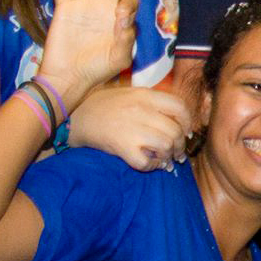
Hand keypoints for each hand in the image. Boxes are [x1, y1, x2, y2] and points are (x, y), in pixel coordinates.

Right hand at [37, 0, 139, 109]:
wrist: (69, 77)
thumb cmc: (98, 69)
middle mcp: (103, 6)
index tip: (121, 12)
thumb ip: (127, 37)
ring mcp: (84, 5)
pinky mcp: (65, 9)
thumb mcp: (120, 57)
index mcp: (121, 16)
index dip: (129, 1)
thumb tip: (124, 13)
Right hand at [65, 86, 191, 169]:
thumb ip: (152, 102)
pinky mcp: (121, 147)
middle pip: (175, 130)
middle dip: (181, 145)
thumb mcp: (129, 94)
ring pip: (166, 145)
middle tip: (178, 152)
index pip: (179, 107)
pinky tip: (152, 165)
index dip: (188, 121)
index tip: (187, 131)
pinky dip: (152, 166)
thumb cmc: (101, 106)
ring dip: (169, 156)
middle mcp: (140, 110)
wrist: (72, 118)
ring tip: (167, 160)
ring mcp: (131, 129)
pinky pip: (146, 162)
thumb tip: (178, 119)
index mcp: (144, 95)